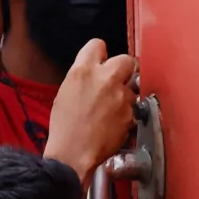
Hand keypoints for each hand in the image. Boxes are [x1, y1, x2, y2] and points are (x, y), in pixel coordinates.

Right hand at [43, 40, 138, 174]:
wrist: (73, 154)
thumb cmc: (65, 129)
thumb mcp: (65, 93)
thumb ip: (83, 77)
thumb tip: (93, 75)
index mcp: (83, 70)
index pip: (98, 45)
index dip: (101, 54)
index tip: (102, 61)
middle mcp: (104, 78)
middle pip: (126, 59)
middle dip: (124, 70)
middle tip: (118, 81)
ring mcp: (120, 95)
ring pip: (132, 86)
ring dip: (126, 95)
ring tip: (113, 110)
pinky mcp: (130, 113)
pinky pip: (134, 106)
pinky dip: (128, 113)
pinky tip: (116, 122)